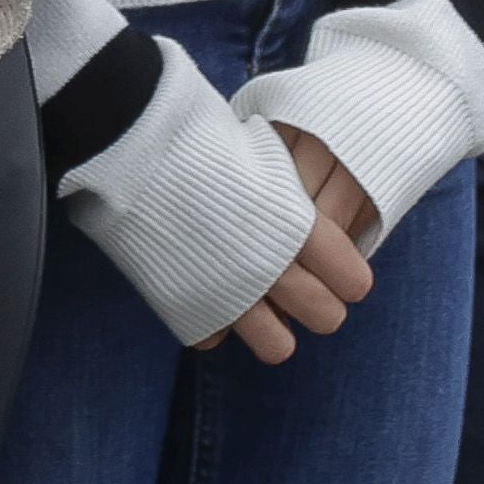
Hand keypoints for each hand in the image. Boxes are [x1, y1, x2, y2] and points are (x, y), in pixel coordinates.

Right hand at [194, 125, 377, 364]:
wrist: (130, 144)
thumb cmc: (199, 137)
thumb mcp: (261, 153)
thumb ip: (291, 193)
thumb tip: (310, 206)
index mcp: (301, 227)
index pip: (353, 280)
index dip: (346, 274)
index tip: (334, 266)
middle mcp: (274, 268)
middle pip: (326, 318)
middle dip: (317, 305)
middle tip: (297, 284)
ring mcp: (231, 296)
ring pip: (278, 347)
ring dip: (269, 327)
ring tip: (253, 302)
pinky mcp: (187, 310)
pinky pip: (213, 338)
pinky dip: (209, 319)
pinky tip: (202, 292)